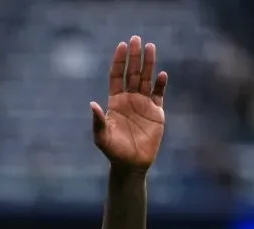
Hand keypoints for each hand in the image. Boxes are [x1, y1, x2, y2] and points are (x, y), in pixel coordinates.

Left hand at [91, 35, 167, 172]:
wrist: (131, 164)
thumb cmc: (113, 151)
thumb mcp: (102, 136)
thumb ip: (97, 120)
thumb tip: (92, 104)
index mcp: (115, 102)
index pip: (116, 76)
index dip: (119, 61)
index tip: (121, 46)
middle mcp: (129, 99)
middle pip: (132, 73)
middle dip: (134, 57)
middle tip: (136, 38)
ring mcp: (143, 104)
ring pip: (146, 79)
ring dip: (149, 64)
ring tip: (151, 47)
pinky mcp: (156, 112)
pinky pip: (159, 94)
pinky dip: (160, 84)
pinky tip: (162, 74)